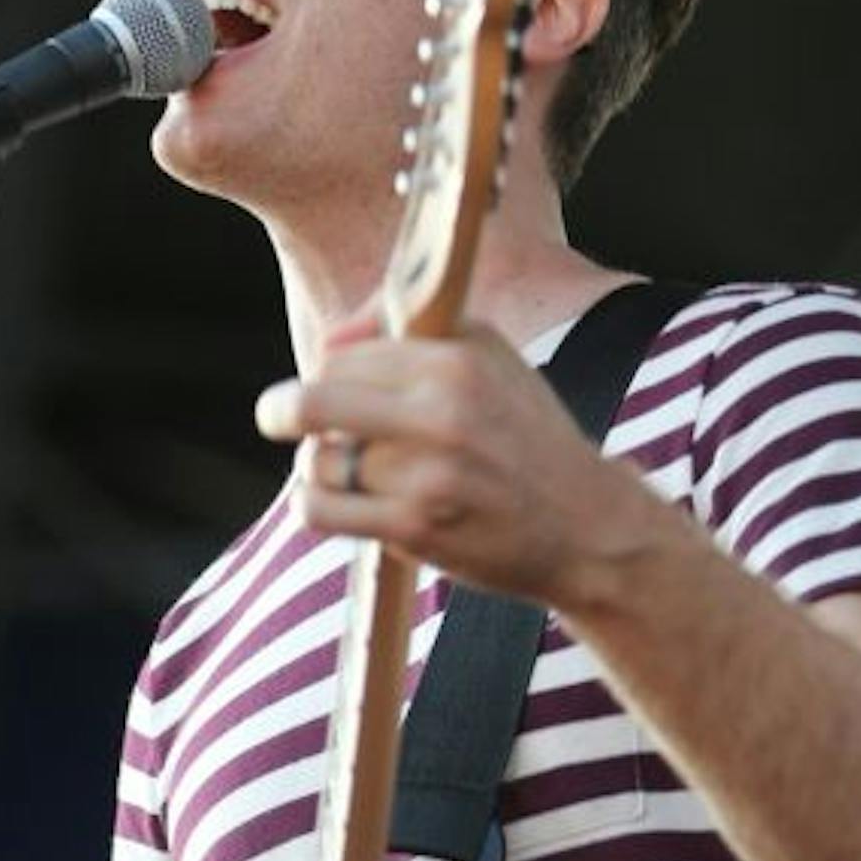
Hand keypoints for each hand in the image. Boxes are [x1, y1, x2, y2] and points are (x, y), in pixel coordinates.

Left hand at [256, 316, 673, 611]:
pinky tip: (332, 504)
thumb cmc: (527, 436)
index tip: (330, 388)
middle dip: (281, 410)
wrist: (586, 525)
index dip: (325, 369)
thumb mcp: (489, 356)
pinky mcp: (418, 529)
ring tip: (344, 473)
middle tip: (275, 416)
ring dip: (317, 468)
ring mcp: (429, 475)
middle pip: (311, 400)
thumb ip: (409, 331)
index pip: (343, 354)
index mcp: (457, 360)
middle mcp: (442, 413)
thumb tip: (329, 338)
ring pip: (317, 461)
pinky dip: (314, 507)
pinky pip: (323, 510)